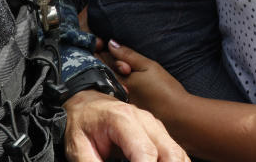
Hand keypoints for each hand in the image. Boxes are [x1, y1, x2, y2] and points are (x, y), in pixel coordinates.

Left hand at [62, 90, 187, 161]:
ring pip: (177, 153)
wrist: (87, 102)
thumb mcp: (78, 148)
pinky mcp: (159, 133)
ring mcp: (155, 125)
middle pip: (169, 152)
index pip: (145, 152)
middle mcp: (145, 120)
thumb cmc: (82, 124)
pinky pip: (177, 152)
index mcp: (123, 119)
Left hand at [106, 41, 187, 120]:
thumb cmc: (165, 89)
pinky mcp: (126, 108)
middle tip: (110, 51)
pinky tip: (125, 78)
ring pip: (108, 81)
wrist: (177, 115)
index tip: (101, 42)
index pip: (101, 61)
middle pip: (102, 71)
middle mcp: (114, 93)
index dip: (99, 50)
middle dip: (103, 60)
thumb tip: (111, 43)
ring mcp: (119, 102)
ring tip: (122, 66)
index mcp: (118, 80)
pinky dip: (117, 81)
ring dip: (110, 71)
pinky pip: (115, 90)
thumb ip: (128, 55)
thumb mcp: (148, 66)